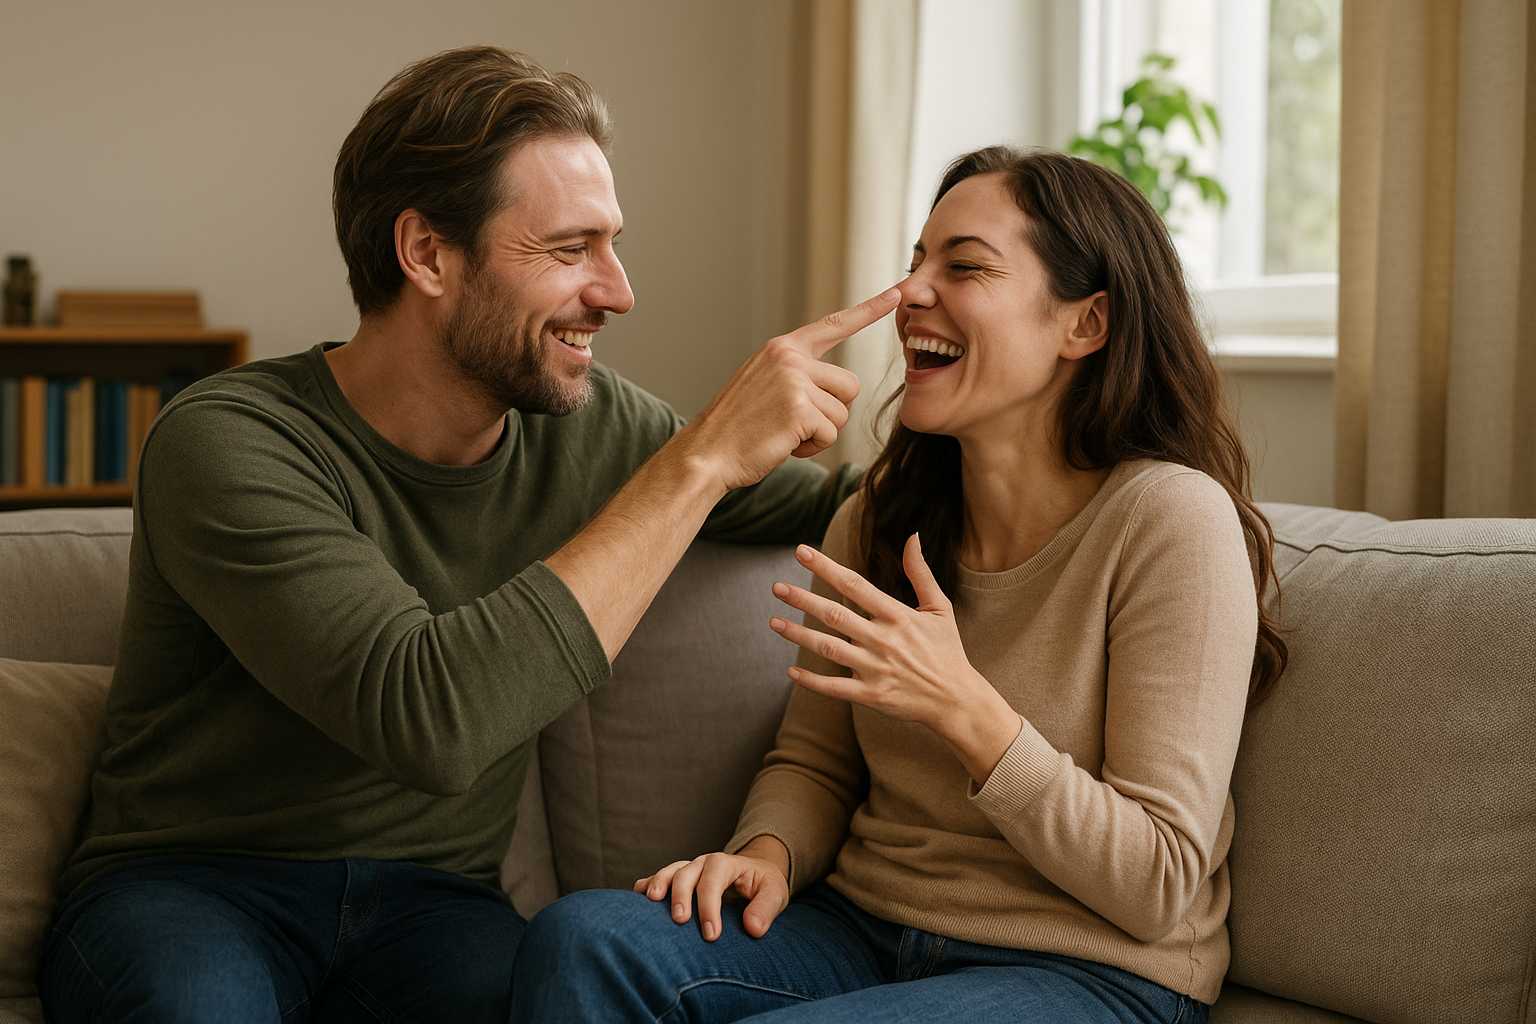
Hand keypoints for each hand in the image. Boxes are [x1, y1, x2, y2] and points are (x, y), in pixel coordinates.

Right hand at [634, 836, 790, 940]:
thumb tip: (753, 928)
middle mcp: (704, 863)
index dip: (710, 906)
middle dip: (681, 895)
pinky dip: (648, 883)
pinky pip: (660, 877)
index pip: (714, 879)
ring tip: (650, 900)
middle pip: (687, 873)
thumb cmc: (764, 885)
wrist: (757, 872)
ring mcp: (690, 868)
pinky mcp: (680, 878)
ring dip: (659, 884)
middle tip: (680, 920)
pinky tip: (637, 894)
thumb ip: (765, 908)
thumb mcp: (775, 894)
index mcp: (728, 863)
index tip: (711, 935)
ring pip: (670, 871)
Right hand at [676, 288, 898, 491]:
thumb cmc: (737, 427)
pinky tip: (783, 444)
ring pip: (842, 413)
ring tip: (784, 433)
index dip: (868, 311)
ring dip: (820, 432)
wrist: (707, 452)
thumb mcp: (764, 384)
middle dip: (832, 411)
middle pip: (850, 385)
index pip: (834, 325)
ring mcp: (794, 381)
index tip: (896, 293)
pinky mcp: (799, 408)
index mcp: (782, 348)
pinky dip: (811, 447)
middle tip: (794, 422)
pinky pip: (830, 433)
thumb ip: (796, 374)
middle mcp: (790, 358)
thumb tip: (835, 386)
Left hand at [769, 535, 1021, 783]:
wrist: (956, 699)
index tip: (801, 551)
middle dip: (802, 599)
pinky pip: (833, 688)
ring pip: (827, 649)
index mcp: (897, 616)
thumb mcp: (940, 607)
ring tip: (773, 621)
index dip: (825, 566)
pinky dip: (810, 681)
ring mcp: (875, 669)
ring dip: (797, 635)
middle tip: (777, 587)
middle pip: (833, 614)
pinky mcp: (871, 695)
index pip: (854, 584)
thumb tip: (912, 535)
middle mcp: (883, 640)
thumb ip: (921, 572)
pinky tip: (791, 671)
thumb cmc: (946, 650)